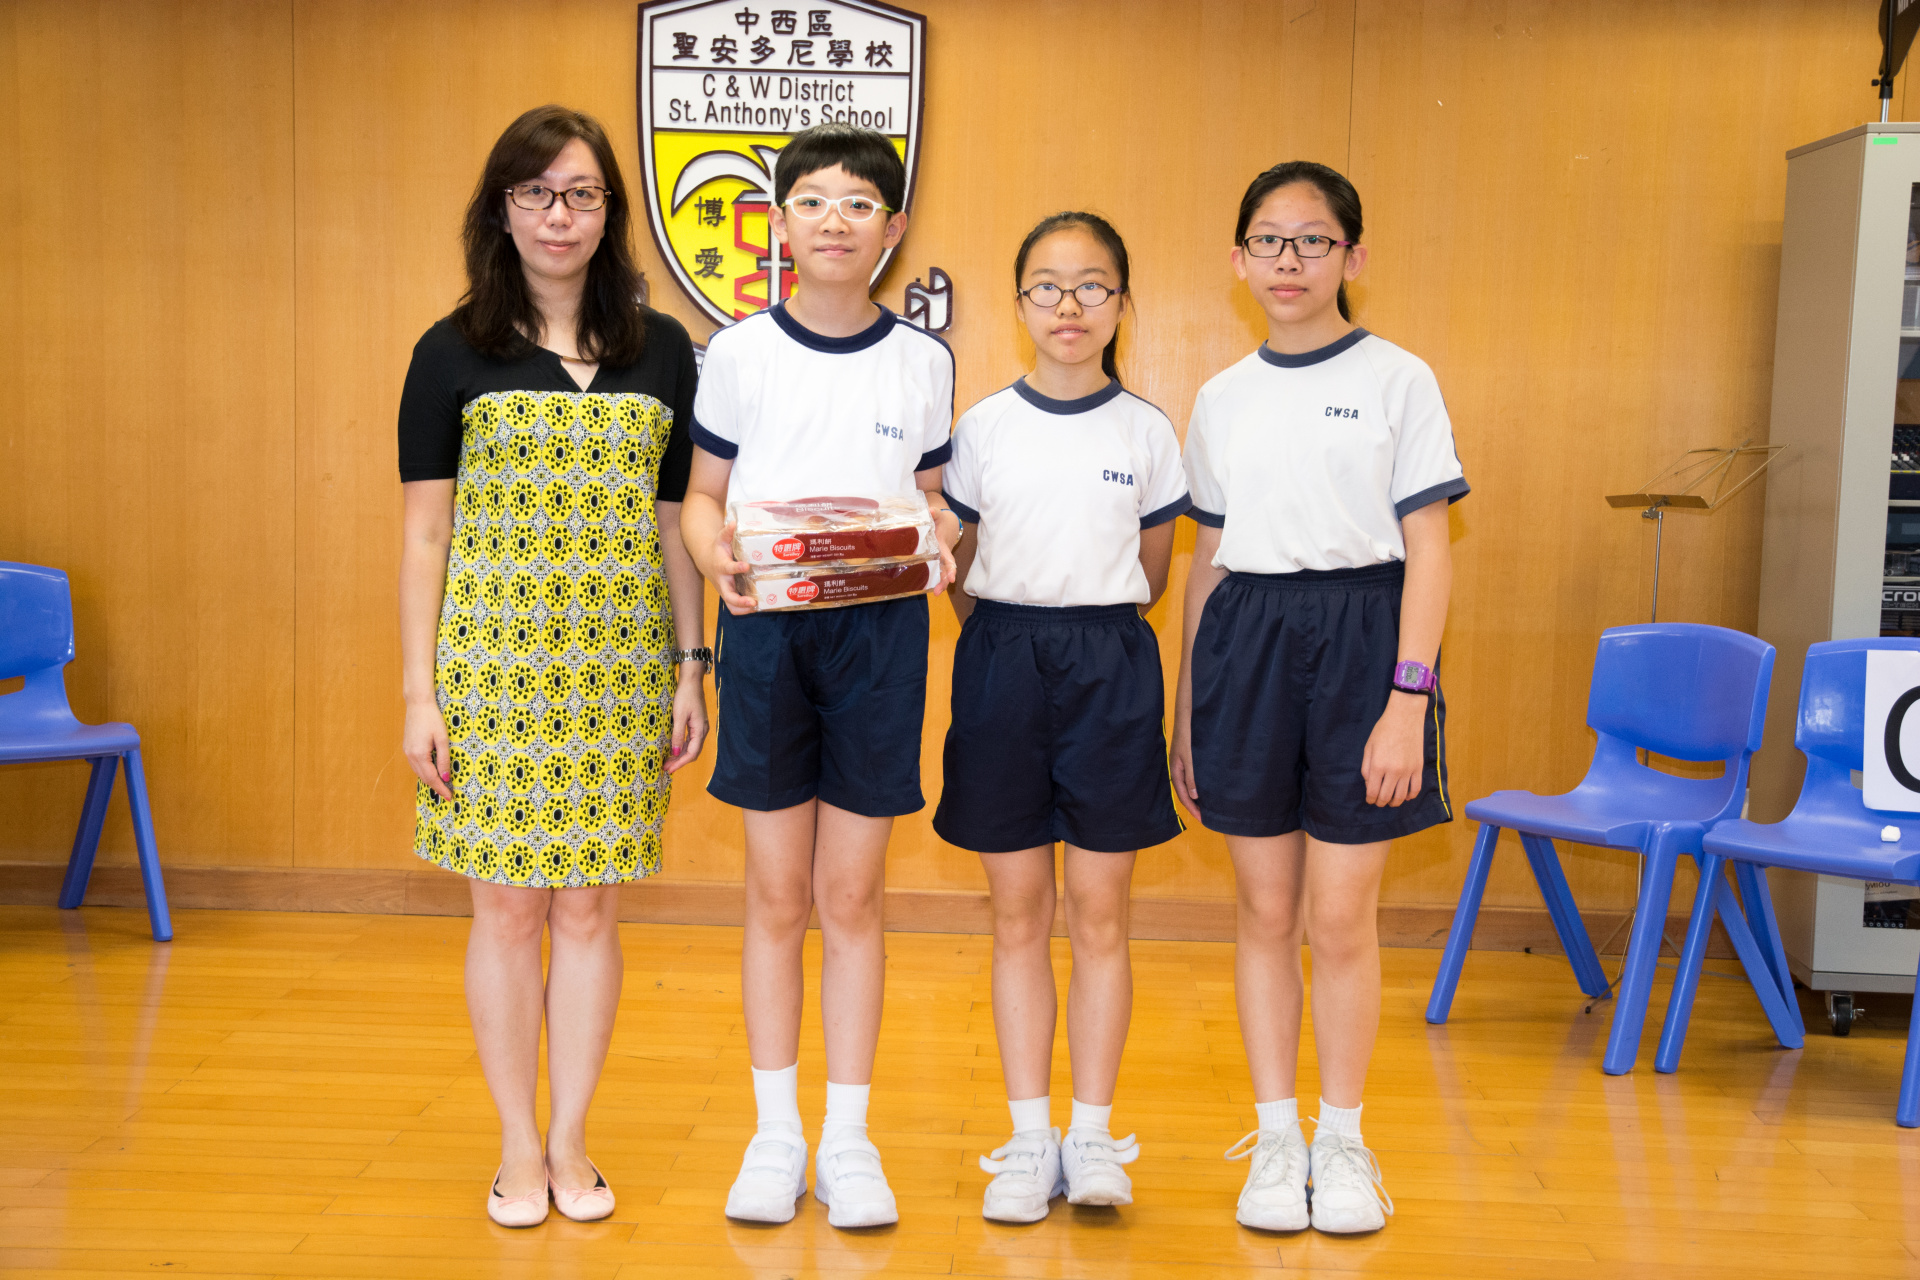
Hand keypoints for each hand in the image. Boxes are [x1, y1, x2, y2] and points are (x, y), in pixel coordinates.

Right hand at [403, 699, 454, 799]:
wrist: (418, 704)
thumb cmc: (432, 719)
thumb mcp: (442, 739)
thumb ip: (444, 759)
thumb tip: (446, 777)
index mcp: (419, 755)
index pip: (431, 778)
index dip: (441, 788)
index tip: (450, 797)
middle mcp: (410, 756)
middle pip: (424, 777)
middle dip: (436, 787)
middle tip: (448, 794)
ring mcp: (407, 752)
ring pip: (419, 772)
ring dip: (430, 780)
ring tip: (442, 785)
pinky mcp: (408, 748)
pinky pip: (416, 765)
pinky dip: (425, 772)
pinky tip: (433, 772)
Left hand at [665, 665, 708, 773]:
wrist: (691, 681)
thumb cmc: (685, 696)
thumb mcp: (679, 716)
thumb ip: (678, 735)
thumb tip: (676, 753)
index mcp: (700, 730)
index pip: (692, 753)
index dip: (680, 763)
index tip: (669, 769)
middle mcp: (702, 731)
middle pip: (693, 752)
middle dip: (680, 762)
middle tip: (666, 768)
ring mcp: (700, 727)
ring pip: (691, 747)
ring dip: (680, 756)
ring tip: (668, 761)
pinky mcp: (696, 724)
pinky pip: (690, 740)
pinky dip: (682, 747)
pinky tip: (674, 749)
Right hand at [708, 518, 756, 615]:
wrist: (706, 559)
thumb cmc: (717, 549)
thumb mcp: (721, 538)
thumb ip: (728, 532)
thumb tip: (734, 522)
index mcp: (721, 566)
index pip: (728, 568)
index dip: (737, 568)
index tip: (746, 566)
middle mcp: (722, 581)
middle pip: (728, 596)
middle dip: (740, 600)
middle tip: (753, 602)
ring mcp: (724, 590)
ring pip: (730, 605)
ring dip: (742, 609)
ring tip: (757, 607)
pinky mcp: (727, 594)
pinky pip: (733, 607)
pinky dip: (743, 609)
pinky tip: (756, 607)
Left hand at [931, 509, 959, 591]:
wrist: (948, 525)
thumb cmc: (942, 521)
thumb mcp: (939, 516)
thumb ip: (935, 513)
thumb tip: (930, 511)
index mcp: (943, 547)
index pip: (949, 560)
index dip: (951, 569)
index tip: (952, 577)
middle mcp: (943, 555)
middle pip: (946, 570)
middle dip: (944, 581)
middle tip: (939, 592)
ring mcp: (940, 559)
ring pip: (942, 573)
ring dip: (940, 583)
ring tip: (935, 594)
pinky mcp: (936, 560)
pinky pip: (937, 571)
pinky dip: (934, 579)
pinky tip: (928, 588)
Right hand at [1170, 718, 1201, 821]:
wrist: (1186, 719)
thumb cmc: (1188, 737)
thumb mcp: (1190, 759)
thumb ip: (1192, 777)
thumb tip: (1195, 796)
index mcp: (1175, 771)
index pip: (1183, 795)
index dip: (1192, 808)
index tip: (1202, 819)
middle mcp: (1177, 769)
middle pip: (1184, 792)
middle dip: (1193, 805)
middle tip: (1205, 816)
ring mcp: (1182, 764)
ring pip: (1188, 785)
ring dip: (1195, 797)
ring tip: (1205, 806)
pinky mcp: (1188, 759)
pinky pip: (1191, 778)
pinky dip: (1197, 786)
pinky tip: (1204, 788)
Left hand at [1361, 692, 1426, 806]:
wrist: (1405, 717)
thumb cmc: (1383, 730)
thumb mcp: (1369, 747)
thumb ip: (1366, 768)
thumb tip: (1369, 784)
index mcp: (1378, 766)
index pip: (1373, 792)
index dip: (1370, 799)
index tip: (1370, 800)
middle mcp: (1393, 771)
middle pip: (1386, 797)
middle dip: (1380, 802)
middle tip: (1378, 802)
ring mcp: (1408, 771)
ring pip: (1401, 796)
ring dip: (1394, 802)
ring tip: (1390, 801)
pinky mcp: (1418, 768)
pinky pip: (1416, 789)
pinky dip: (1410, 796)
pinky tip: (1405, 796)